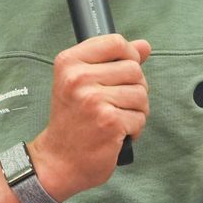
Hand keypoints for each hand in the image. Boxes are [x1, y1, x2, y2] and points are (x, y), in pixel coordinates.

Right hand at [29, 34, 150, 201]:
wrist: (58, 161)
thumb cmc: (72, 121)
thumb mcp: (83, 83)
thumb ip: (114, 61)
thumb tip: (145, 46)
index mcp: (69, 63)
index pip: (116, 42)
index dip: (129, 56)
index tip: (123, 73)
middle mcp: (78, 78)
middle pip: (134, 69)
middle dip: (134, 88)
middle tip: (115, 104)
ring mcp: (94, 100)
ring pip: (141, 94)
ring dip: (136, 111)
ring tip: (115, 119)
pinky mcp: (109, 121)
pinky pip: (140, 117)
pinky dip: (134, 129)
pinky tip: (116, 134)